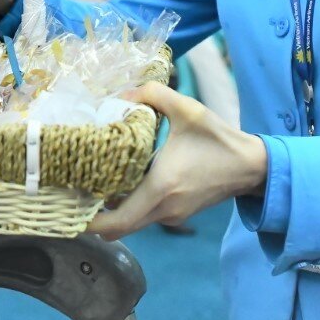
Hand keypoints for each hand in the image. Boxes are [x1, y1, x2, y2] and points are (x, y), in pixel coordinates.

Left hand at [87, 83, 267, 238]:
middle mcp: (163, 208)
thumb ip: (153, 94)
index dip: (89, 222)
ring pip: (131, 221)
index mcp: (161, 187)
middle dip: (92, 216)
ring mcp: (171, 215)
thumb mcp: (188, 109)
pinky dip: (127, 205)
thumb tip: (121, 93)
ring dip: (110, 210)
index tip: (67, 212)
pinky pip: (144, 215)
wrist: (252, 167)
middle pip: (119, 226)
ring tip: (87, 184)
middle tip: (69, 195)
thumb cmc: (219, 139)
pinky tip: (118, 181)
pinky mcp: (177, 214)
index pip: (118, 221)